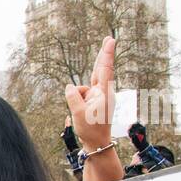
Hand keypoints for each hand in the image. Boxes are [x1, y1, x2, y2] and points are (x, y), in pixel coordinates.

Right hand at [65, 36, 115, 150]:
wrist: (97, 143)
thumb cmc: (90, 129)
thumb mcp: (77, 113)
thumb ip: (73, 97)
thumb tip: (70, 86)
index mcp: (103, 94)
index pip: (104, 70)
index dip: (106, 55)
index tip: (110, 41)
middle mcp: (104, 93)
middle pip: (101, 70)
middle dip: (104, 55)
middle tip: (109, 38)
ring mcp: (101, 96)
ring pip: (87, 86)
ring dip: (80, 94)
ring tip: (82, 113)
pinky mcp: (96, 100)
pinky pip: (83, 93)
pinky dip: (79, 98)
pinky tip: (80, 111)